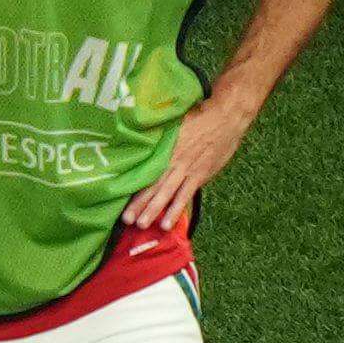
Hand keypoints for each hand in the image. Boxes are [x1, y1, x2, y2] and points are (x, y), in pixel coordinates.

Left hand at [122, 92, 253, 236]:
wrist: (225, 118)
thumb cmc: (197, 117)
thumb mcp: (173, 123)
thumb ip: (158, 136)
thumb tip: (139, 139)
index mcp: (163, 149)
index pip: (144, 170)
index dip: (131, 184)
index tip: (117, 195)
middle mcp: (173, 162)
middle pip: (152, 185)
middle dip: (139, 203)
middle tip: (126, 219)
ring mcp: (187, 170)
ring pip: (167, 194)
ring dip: (154, 210)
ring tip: (142, 225)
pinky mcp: (201, 176)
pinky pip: (185, 196)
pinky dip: (176, 210)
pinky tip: (167, 223)